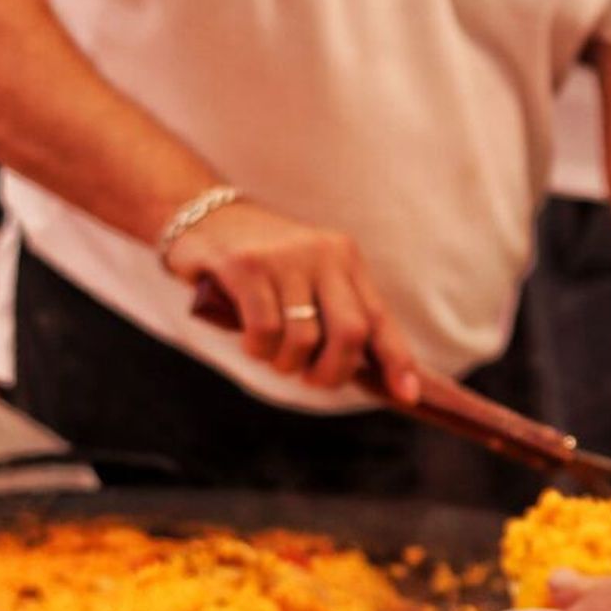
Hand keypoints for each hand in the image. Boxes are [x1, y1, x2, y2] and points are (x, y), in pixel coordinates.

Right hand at [164, 202, 420, 401]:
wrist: (202, 214)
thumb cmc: (260, 262)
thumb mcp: (306, 277)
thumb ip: (331, 312)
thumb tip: (359, 371)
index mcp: (345, 258)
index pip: (379, 318)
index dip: (397, 360)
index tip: (407, 395)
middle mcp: (323, 254)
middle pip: (350, 334)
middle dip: (332, 372)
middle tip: (311, 378)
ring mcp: (286, 259)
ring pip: (304, 339)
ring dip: (285, 363)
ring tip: (272, 355)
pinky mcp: (248, 266)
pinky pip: (265, 329)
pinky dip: (259, 349)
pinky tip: (252, 342)